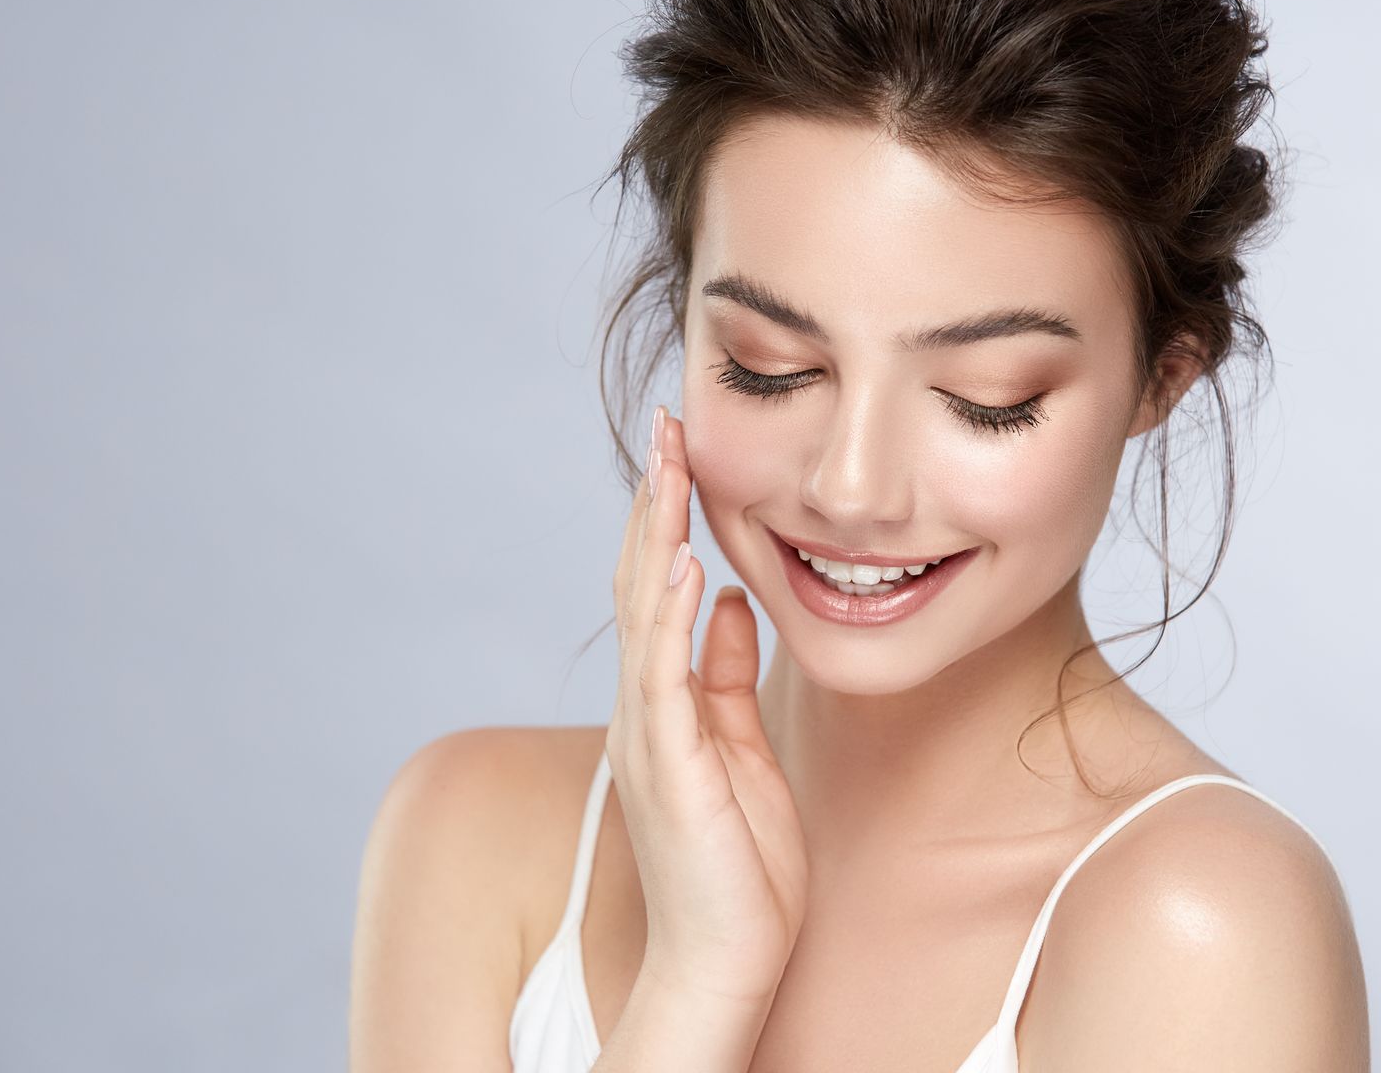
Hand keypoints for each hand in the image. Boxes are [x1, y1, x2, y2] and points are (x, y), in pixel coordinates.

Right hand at [607, 404, 808, 1010]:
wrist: (728, 960)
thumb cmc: (741, 864)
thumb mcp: (742, 745)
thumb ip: (725, 673)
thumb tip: (724, 598)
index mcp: (662, 699)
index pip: (655, 585)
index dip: (665, 514)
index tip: (680, 445)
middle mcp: (643, 706)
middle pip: (638, 581)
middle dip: (653, 499)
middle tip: (667, 422)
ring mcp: (649, 735)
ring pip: (641, 613)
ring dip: (653, 534)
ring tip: (668, 464)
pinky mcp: (668, 768)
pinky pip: (662, 677)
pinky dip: (668, 614)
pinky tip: (681, 561)